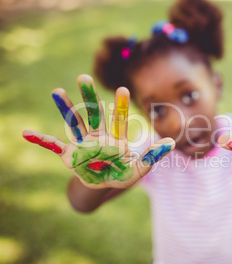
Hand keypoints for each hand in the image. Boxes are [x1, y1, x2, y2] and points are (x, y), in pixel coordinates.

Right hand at [22, 74, 174, 188]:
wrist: (102, 187)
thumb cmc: (121, 176)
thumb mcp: (139, 169)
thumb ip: (153, 156)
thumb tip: (172, 143)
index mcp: (115, 139)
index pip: (119, 120)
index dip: (121, 106)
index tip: (123, 89)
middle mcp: (98, 137)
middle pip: (93, 114)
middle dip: (89, 97)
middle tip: (84, 77)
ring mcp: (83, 144)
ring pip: (74, 123)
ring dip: (66, 109)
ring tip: (57, 91)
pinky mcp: (70, 155)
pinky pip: (54, 146)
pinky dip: (42, 141)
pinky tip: (26, 133)